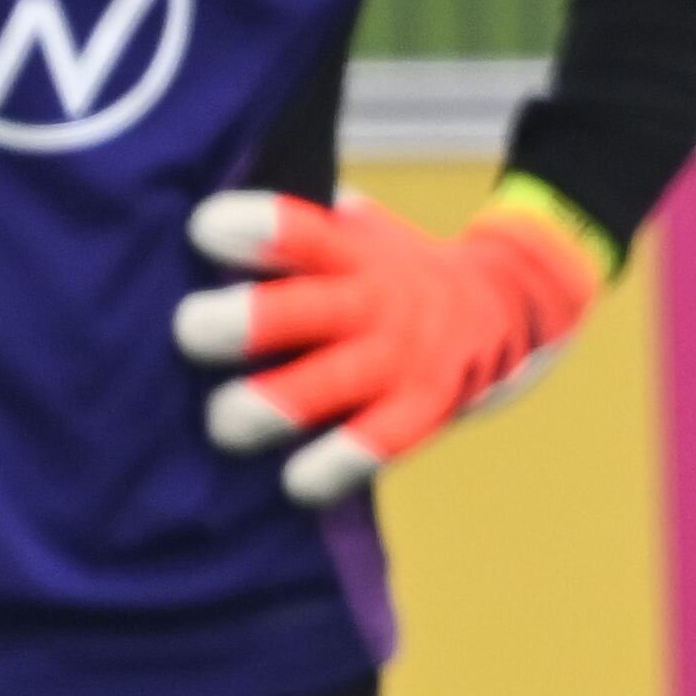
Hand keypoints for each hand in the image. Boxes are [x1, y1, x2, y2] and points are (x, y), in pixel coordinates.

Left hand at [173, 181, 605, 507]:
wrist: (504, 306)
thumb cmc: (391, 274)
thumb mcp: (356, 234)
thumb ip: (296, 233)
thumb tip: (194, 212)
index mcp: (349, 250)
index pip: (298, 229)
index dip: (252, 227)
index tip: (202, 229)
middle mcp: (372, 301)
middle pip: (303, 308)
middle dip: (244, 321)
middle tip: (191, 331)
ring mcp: (398, 358)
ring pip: (329, 384)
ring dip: (273, 405)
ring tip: (225, 422)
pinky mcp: (423, 410)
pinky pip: (379, 444)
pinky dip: (337, 466)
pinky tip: (296, 484)